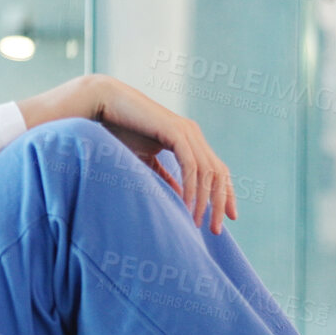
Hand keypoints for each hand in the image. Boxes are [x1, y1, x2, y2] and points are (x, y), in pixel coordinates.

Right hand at [87, 75, 237, 233]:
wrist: (105, 105)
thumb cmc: (121, 130)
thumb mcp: (147, 158)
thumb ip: (165, 175)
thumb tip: (179, 194)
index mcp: (190, 139)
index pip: (218, 170)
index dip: (226, 193)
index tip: (230, 217)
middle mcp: (193, 134)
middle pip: (219, 173)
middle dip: (220, 203)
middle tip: (215, 229)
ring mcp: (186, 132)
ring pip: (207, 172)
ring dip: (204, 201)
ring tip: (197, 223)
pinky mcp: (175, 132)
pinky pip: (190, 165)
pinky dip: (191, 188)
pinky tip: (186, 206)